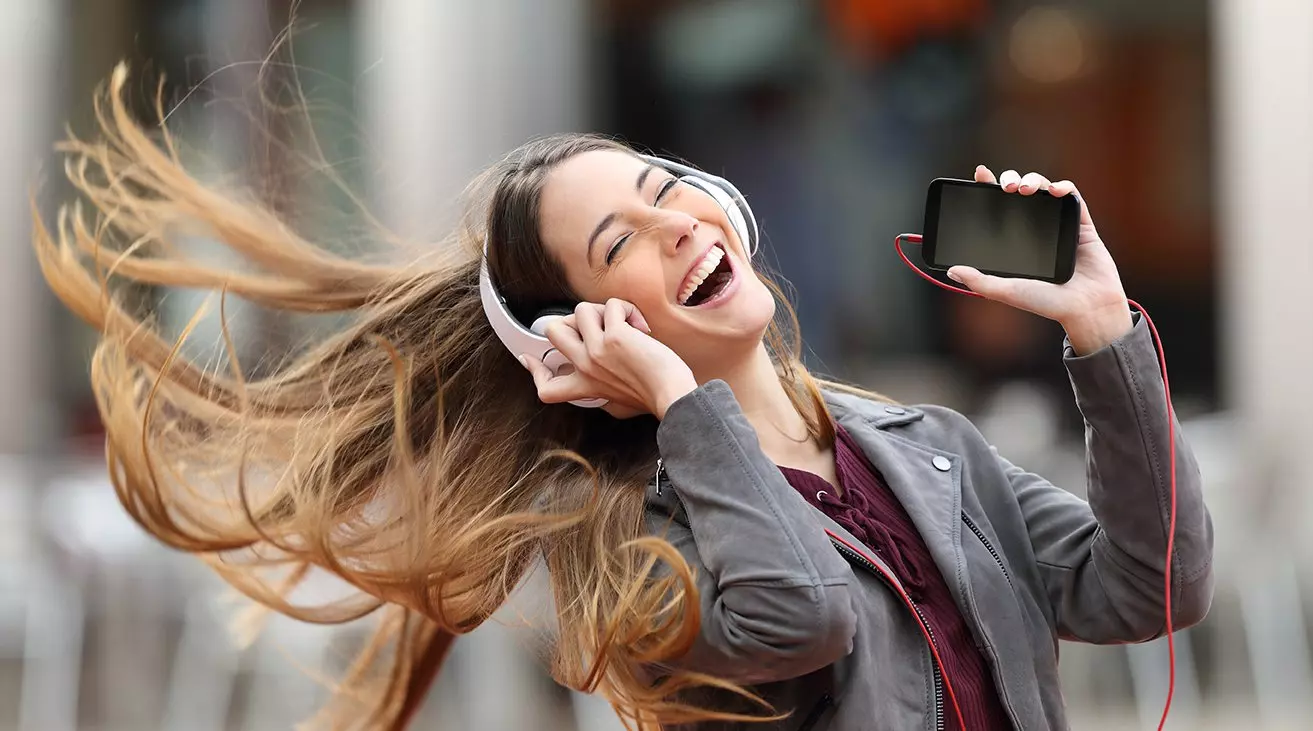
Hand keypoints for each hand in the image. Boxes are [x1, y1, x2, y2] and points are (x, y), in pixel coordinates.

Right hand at [520, 299, 697, 418]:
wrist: (671, 395)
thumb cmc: (653, 397)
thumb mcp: (617, 403)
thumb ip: (600, 390)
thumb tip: (597, 381)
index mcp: (585, 386)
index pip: (545, 387)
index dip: (534, 370)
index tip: (529, 359)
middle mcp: (585, 367)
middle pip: (552, 331)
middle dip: (572, 320)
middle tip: (596, 326)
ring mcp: (597, 350)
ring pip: (581, 310)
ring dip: (604, 311)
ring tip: (624, 325)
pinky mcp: (615, 336)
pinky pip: (612, 305)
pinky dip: (627, 310)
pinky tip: (641, 327)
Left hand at [947, 166, 1133, 353]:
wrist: (1086, 309)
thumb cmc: (1047, 304)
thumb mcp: (1006, 290)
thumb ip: (979, 281)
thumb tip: (952, 270)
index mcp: (1017, 241)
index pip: (998, 208)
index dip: (989, 188)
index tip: (979, 174)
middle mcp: (1036, 229)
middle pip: (1020, 192)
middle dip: (1011, 180)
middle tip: (1006, 188)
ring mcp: (1059, 224)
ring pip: (1044, 189)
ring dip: (1033, 180)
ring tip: (1024, 188)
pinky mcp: (1081, 224)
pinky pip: (1073, 197)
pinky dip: (1063, 187)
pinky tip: (1054, 190)